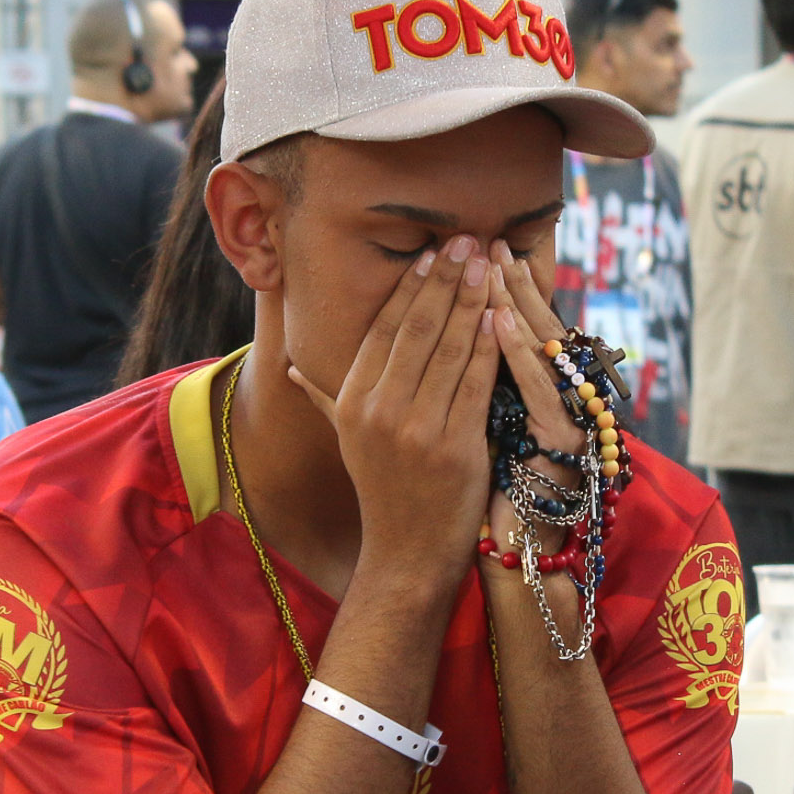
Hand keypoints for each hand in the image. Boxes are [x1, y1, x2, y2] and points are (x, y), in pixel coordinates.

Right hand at [285, 233, 500, 586]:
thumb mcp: (347, 441)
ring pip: (448, 348)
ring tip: (486, 263)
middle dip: (443, 279)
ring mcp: (416, 429)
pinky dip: (490, 345)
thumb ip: (324, 398)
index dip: (408, 287)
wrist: (407, 553)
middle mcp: (378, 411)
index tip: (430, 252)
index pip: (382, 329)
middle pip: (415, 329)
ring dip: (470, 300)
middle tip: (466, 240)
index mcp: (351, 403)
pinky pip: (475, 382)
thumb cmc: (383, 491)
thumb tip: (292, 369)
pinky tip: (502, 314)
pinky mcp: (455, 446)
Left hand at [485, 248, 589, 559]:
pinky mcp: (562, 445)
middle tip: (487, 240)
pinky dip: (519, 355)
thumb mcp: (473, 429)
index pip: (521, 329)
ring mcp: (567, 421)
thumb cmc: (481, 495)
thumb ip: (464, 384)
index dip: (499, 288)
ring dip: (515, 304)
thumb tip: (435, 338)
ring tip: (491, 264)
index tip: (476, 248)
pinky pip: (539, 391)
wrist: (510, 553)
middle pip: (536, 329)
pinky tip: (500, 324)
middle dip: (506, 284)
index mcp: (541, 395)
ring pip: (541, 351)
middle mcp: (562, 402)